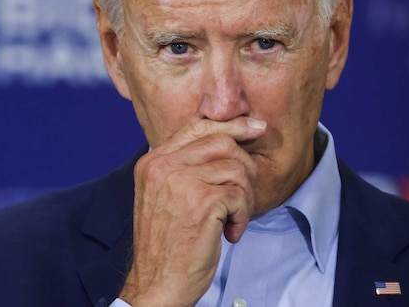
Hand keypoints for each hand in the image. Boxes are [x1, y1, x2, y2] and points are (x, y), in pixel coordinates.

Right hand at [119, 117, 265, 306]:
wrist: (157, 283)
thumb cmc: (168, 244)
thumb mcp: (167, 196)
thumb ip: (186, 166)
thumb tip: (230, 138)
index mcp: (153, 161)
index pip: (197, 127)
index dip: (232, 125)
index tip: (255, 129)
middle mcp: (163, 166)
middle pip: (222, 142)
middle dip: (245, 166)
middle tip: (243, 195)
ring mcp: (181, 181)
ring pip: (236, 168)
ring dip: (244, 196)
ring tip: (233, 219)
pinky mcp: (201, 201)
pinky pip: (240, 194)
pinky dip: (242, 215)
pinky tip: (230, 233)